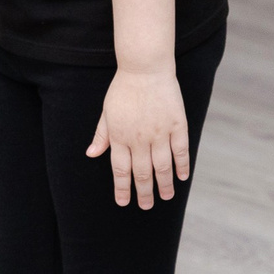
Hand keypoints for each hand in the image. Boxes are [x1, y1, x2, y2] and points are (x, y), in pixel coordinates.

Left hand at [85, 65, 192, 209]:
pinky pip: (180, 151)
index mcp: (119, 136)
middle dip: (144, 192)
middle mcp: (139, 138)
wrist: (145, 67)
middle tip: (146, 205)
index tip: (124, 202)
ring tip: (166, 197)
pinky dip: (182, 166)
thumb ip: (101, 134)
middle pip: (142, 172)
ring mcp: (159, 132)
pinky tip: (182, 177)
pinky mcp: (176, 124)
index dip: (122, 188)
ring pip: (162, 166)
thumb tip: (91, 154)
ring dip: (164, 184)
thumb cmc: (123, 89)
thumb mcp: (107, 111)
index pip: (120, 170)